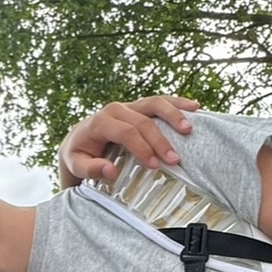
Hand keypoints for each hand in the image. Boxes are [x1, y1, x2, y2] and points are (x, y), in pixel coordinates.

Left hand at [58, 96, 200, 186]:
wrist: (78, 139)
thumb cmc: (78, 155)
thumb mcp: (77, 165)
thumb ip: (90, 169)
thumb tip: (110, 170)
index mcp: (99, 122)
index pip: (125, 132)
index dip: (141, 148)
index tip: (154, 165)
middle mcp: (115, 109)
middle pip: (143, 121)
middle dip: (160, 140)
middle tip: (175, 159)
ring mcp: (129, 105)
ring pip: (154, 103)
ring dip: (174, 115)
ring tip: (189, 129)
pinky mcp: (139, 106)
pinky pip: (160, 101)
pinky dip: (177, 103)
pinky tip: (194, 107)